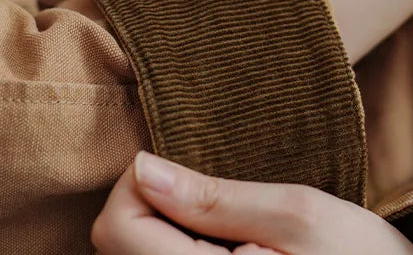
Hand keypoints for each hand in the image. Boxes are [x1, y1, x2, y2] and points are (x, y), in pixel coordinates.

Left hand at [91, 152, 412, 254]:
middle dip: (150, 200)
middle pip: (118, 243)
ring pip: (135, 254)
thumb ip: (214, 198)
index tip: (180, 165)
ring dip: (163, 222)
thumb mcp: (295, 214)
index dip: (138, 183)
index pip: (117, 228)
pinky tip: (217, 237)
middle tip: (204, 188)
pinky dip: (175, 241)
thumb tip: (143, 167)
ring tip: (218, 216)